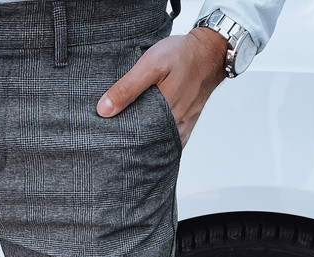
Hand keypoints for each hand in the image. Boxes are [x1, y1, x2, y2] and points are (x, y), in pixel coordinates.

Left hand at [96, 28, 228, 148]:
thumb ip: (128, 88)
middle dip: (127, 146)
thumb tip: (103, 110)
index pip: (134, 141)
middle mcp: (173, 129)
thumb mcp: (151, 65)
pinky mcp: (184, 128)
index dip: (118, 141)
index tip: (104, 139)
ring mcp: (180, 131)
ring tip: (124, 141)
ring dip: (141, 145)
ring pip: (155, 147)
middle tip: (110, 142)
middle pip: (144, 147)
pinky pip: (167, 143)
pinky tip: (143, 138)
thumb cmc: (182, 56)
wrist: (209, 53)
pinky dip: (154, 142)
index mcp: (163, 117)